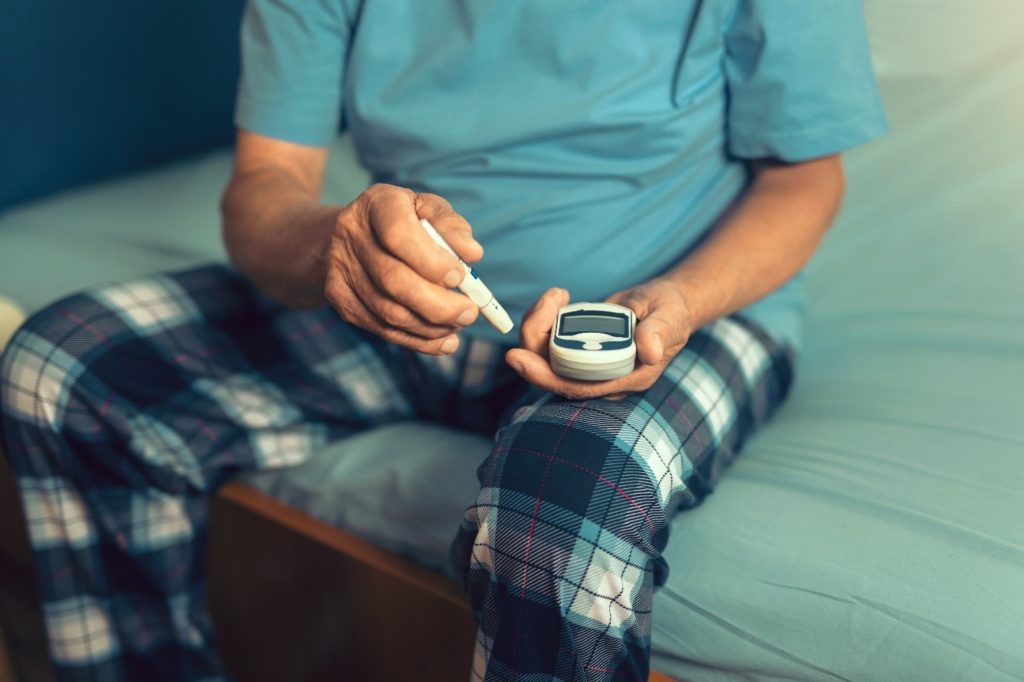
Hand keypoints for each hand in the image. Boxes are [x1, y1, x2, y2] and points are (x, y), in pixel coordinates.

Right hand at [324, 184, 482, 354]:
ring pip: (389, 312)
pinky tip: (444, 340)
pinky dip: (418, 340)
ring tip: (458, 323)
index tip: (460, 276)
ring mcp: (341, 270)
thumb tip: (472, 253)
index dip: (432, 261)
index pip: (399, 234)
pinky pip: (383, 329)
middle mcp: (350, 235)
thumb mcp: (428, 210)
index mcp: (376, 204)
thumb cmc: (403, 221)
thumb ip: (451, 226)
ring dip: (431, 326)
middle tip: (469, 312)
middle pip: (393, 280)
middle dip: (438, 304)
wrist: (348, 235)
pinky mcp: (341, 300)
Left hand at [505, 279, 693, 399]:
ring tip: (556, 295)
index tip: (517, 356)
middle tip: (542, 305)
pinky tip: (558, 297)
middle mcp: (602, 377)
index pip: (577, 387)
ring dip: (539, 325)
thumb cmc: (670, 312)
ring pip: (545, 357)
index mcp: (625, 378)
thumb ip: (659, 332)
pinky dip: (544, 319)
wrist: (665, 307)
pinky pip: (549, 342)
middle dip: (534, 343)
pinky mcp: (577, 349)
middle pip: (553, 373)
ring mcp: (587, 365)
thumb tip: (648, 350)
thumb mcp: (669, 317)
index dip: (545, 377)